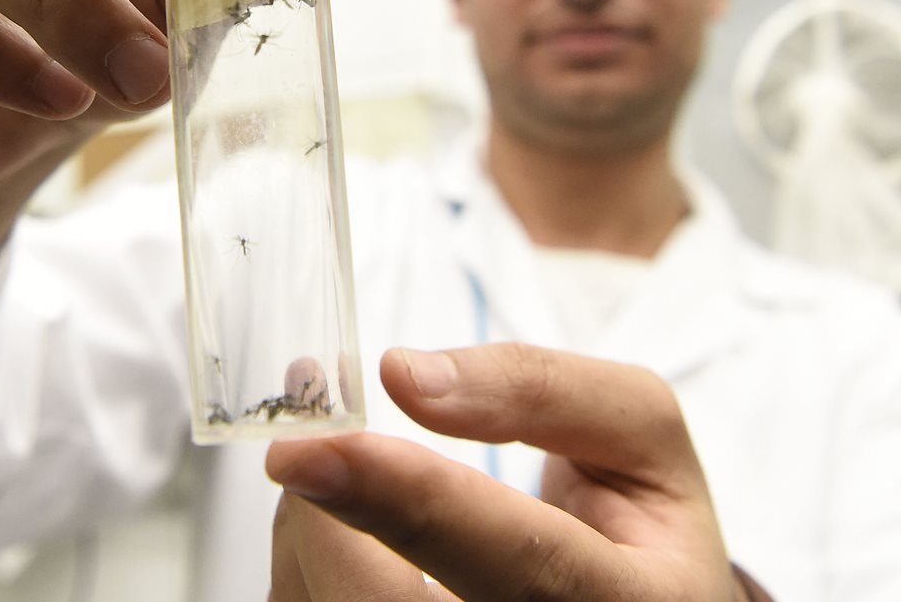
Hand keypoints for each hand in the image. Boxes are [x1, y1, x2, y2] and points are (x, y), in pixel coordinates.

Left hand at [267, 343, 750, 601]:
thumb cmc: (637, 527)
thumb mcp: (638, 435)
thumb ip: (537, 387)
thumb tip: (406, 377)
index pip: (516, 564)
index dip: (410, 502)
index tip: (316, 452)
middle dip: (324, 522)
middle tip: (303, 447)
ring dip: (310, 532)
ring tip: (344, 475)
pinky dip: (308, 559)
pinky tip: (337, 521)